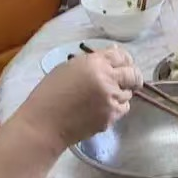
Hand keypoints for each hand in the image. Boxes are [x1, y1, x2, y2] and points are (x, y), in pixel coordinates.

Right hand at [15, 46, 142, 149]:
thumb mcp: (68, 68)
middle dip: (133, 76)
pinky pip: (121, 109)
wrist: (43, 124)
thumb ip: (93, 60)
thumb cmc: (49, 94)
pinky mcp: (111, 117)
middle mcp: (107, 79)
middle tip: (126, 80)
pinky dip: (116, 108)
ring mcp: (110, 100)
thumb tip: (114, 53)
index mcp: (94, 63)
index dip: (124, 60)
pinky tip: (100, 109)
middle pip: (133, 74)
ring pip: (128, 94)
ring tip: (104, 97)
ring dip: (121, 93)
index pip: (121, 56)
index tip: (123, 65)